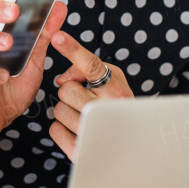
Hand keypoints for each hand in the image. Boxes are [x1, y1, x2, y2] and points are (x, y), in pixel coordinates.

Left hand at [47, 29, 133, 160]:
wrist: (134, 145)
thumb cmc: (118, 104)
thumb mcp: (113, 79)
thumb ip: (87, 68)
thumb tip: (62, 79)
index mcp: (116, 90)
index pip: (92, 66)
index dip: (73, 50)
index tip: (57, 36)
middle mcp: (106, 111)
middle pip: (66, 90)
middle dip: (72, 92)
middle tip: (86, 99)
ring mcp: (93, 133)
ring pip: (58, 110)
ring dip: (67, 111)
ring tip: (84, 116)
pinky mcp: (80, 151)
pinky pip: (54, 130)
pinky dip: (61, 128)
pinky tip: (77, 129)